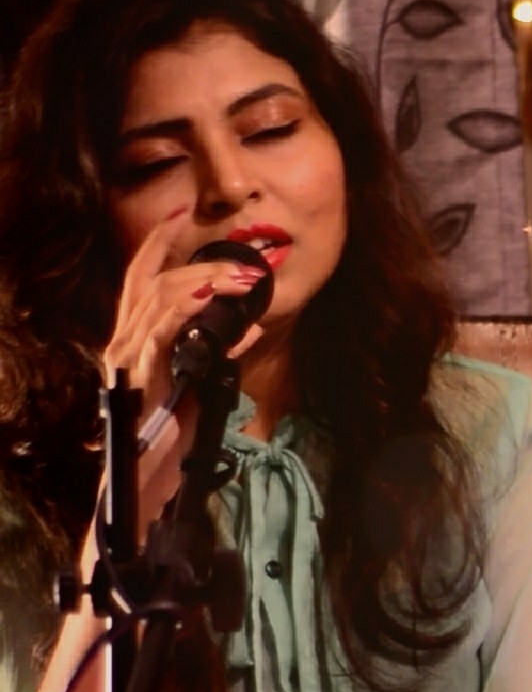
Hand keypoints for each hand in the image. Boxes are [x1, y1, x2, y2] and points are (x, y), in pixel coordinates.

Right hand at [101, 207, 266, 517]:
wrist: (148, 478)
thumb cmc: (171, 434)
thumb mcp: (199, 383)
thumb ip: (218, 352)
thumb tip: (247, 326)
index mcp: (133, 336)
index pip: (140, 275)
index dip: (158, 241)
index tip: (185, 212)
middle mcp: (123, 339)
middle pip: (155, 279)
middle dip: (203, 262)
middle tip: (247, 263)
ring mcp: (129, 355)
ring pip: (163, 296)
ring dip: (209, 282)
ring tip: (246, 279)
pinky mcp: (142, 375)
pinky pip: (167, 329)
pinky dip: (197, 312)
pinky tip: (223, 306)